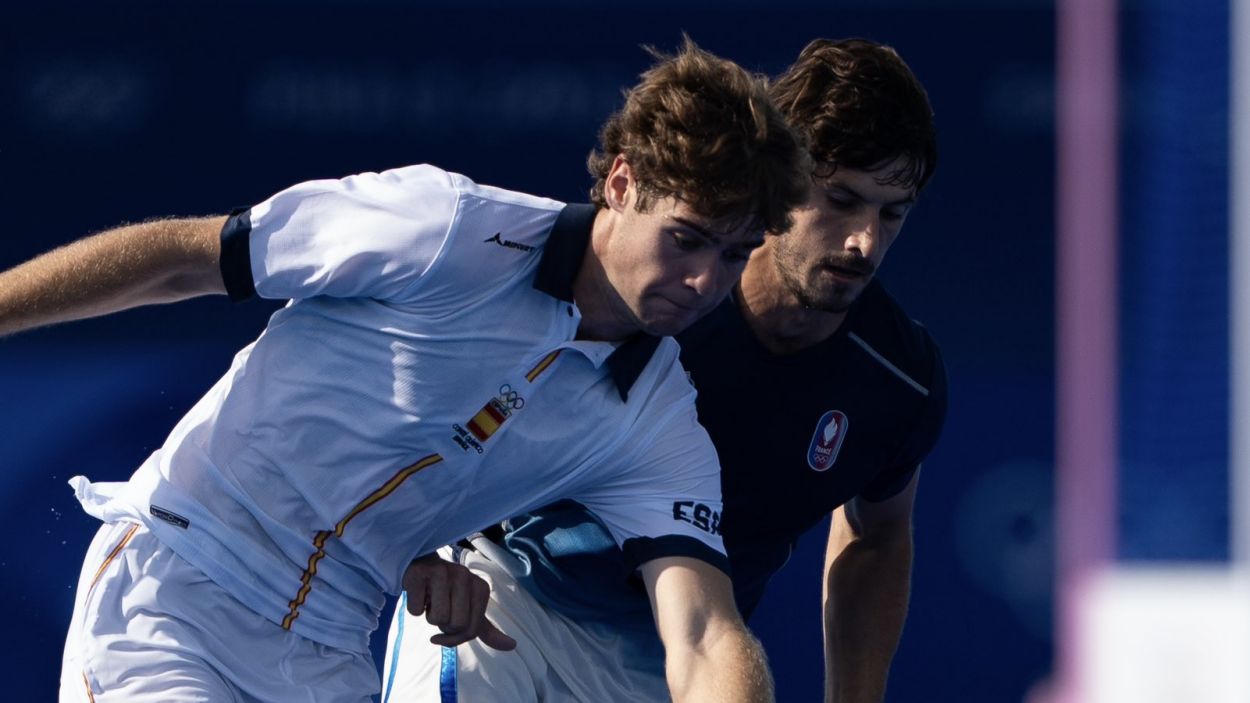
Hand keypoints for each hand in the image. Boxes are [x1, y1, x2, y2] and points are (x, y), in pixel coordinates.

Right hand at [402, 552, 516, 650]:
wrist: (421, 566)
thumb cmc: (446, 592)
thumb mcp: (469, 610)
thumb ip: (487, 630)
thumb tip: (512, 646)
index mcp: (480, 588)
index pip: (471, 630)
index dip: (456, 637)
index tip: (448, 626)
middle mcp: (464, 577)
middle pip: (455, 625)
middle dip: (443, 626)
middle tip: (439, 608)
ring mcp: (442, 573)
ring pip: (437, 618)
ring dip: (429, 616)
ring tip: (430, 600)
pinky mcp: (420, 574)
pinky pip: (416, 610)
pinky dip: (414, 608)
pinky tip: (419, 593)